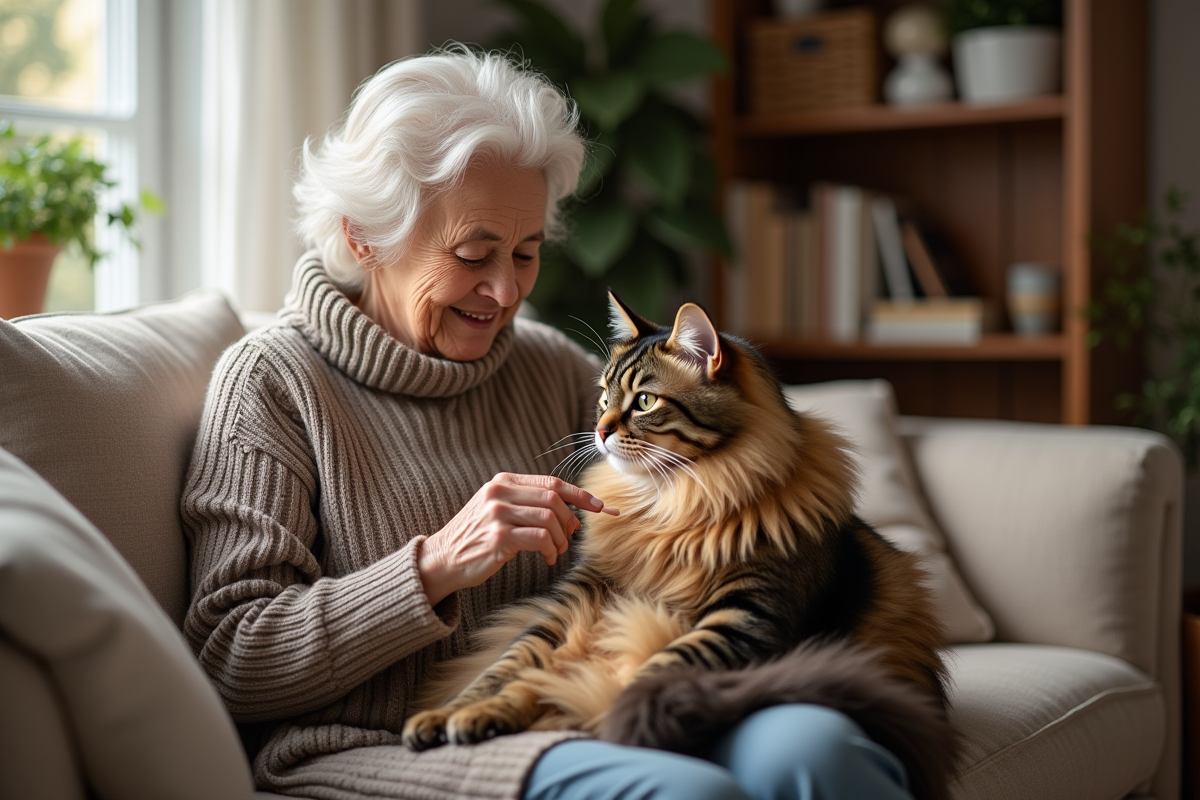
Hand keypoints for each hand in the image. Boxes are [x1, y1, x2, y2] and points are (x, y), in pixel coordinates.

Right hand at [417, 473, 616, 605]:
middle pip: (553, 498)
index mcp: (503, 482)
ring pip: (549, 518)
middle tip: (570, 537)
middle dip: (569, 519)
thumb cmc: (476, 537)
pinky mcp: (499, 537)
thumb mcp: (500, 512)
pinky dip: (551, 549)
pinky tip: (547, 558)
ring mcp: (498, 514)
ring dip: (560, 538)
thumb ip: (532, 507)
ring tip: (556, 551)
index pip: (551, 482)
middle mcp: (499, 493)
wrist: (442, 559)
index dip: (578, 494)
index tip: (598, 506)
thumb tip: (575, 517)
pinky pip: (540, 538)